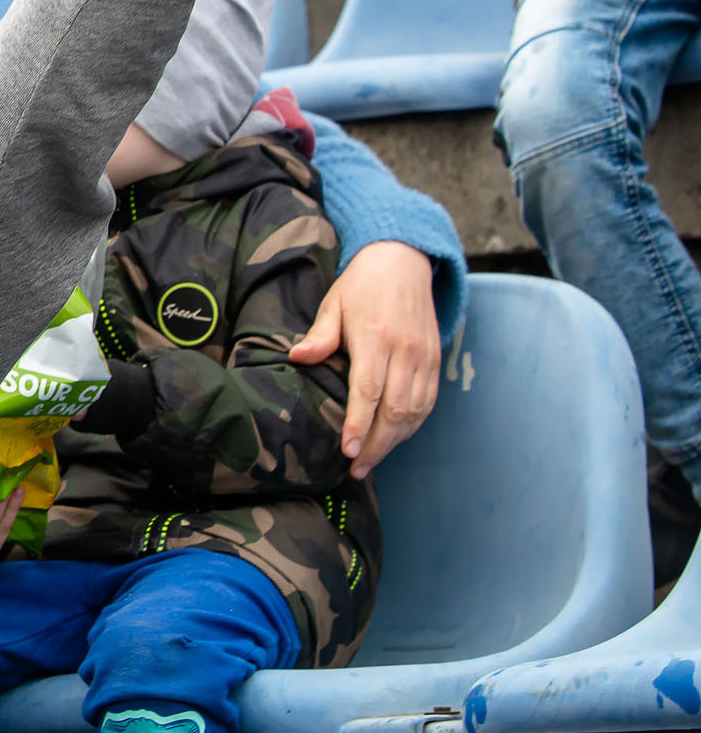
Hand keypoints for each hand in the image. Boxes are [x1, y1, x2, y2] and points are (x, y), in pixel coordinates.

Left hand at [289, 240, 439, 477]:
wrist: (404, 262)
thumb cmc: (361, 286)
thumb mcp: (334, 303)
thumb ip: (320, 335)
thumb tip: (296, 357)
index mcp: (376, 338)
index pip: (369, 390)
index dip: (359, 423)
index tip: (348, 451)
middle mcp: (405, 351)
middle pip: (394, 410)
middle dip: (376, 445)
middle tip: (356, 470)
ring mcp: (425, 358)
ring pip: (414, 412)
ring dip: (394, 442)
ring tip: (370, 462)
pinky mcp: (436, 362)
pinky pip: (427, 402)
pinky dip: (412, 426)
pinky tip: (394, 440)